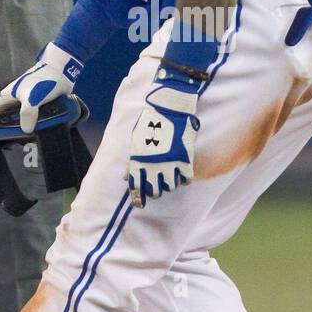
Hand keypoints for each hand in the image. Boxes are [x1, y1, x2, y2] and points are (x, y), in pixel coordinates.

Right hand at [0, 42, 81, 134]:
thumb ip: (28, 112)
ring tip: (7, 148)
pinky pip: (25, 121)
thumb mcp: (33, 97)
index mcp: (5, 97)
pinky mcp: (34, 107)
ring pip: (11, 120)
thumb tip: (26, 130)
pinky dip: (23, 129)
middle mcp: (11, 102)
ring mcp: (22, 104)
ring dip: (9, 131)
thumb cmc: (43, 80)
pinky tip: (26, 139)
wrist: (61, 70)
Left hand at [127, 77, 200, 207]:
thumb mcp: (136, 141)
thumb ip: (131, 161)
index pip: (136, 188)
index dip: (138, 199)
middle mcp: (153, 165)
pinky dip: (185, 179)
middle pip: (155, 191)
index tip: (139, 204)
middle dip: (156, 191)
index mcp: (139, 161)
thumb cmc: (150, 121)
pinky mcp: (185, 159)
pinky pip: (186, 179)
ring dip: (170, 185)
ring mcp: (170, 163)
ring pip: (171, 187)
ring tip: (171, 178)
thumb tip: (125, 177)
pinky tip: (183, 174)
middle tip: (158, 188)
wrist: (170, 107)